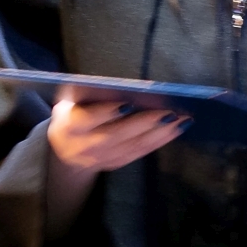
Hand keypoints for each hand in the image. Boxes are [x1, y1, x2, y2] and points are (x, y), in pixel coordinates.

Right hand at [47, 96, 187, 174]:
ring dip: (160, 133)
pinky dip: (159, 141)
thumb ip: (87, 92)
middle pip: (116, 135)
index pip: (88, 119)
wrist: (65, 149)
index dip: (107, 112)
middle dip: (145, 123)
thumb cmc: (73, 112)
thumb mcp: (69, 100)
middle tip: (169, 111)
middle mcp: (84, 146)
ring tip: (182, 119)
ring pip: (133, 146)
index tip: (128, 102)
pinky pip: (140, 153)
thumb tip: (120, 82)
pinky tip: (176, 129)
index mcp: (70, 126)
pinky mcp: (116, 163)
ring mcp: (101, 158)